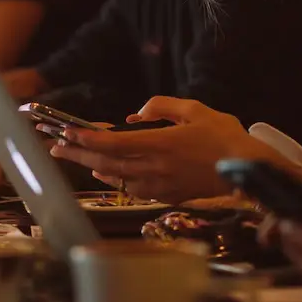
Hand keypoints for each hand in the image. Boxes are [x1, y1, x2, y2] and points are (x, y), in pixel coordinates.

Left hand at [48, 96, 275, 203]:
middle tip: (55, 148)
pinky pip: (133, 189)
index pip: (114, 143)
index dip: (87, 139)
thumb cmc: (223, 136)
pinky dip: (115, 180)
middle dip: (77, 154)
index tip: (68, 133)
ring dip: (92, 167)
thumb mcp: (195, 109)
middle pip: (107, 163)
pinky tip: (106, 175)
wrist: (246, 170)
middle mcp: (155, 167)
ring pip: (117, 178)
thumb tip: (136, 114)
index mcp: (160, 144)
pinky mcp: (168, 195)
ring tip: (74, 158)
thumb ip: (162, 107)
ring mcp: (160, 184)